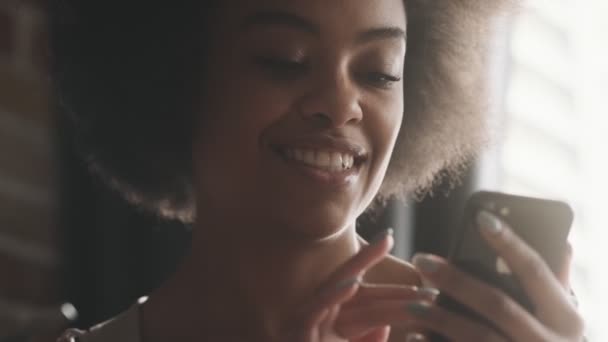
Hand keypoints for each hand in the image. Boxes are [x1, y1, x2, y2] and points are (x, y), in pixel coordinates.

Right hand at [282, 230, 431, 341]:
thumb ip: (367, 341)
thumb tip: (383, 325)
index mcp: (331, 318)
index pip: (354, 285)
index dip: (370, 261)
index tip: (390, 239)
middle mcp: (317, 315)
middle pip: (343, 280)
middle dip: (365, 257)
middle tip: (388, 236)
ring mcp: (306, 323)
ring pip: (329, 291)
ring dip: (351, 271)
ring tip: (373, 250)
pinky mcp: (299, 334)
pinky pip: (316, 312)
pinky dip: (334, 297)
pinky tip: (352, 284)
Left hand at [406, 210, 584, 341]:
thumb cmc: (550, 341)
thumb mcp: (562, 318)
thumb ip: (556, 284)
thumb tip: (564, 242)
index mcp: (566, 318)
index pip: (535, 270)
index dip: (509, 242)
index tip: (480, 217)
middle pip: (497, 304)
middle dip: (455, 280)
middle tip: (421, 260)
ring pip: (476, 335)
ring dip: (440, 317)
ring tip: (412, 304)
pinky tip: (418, 335)